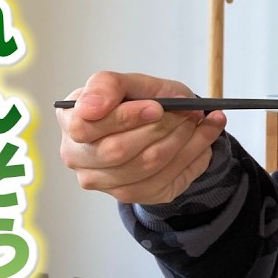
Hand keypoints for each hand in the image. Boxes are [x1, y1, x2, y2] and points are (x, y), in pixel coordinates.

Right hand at [57, 71, 227, 204]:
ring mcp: (106, 183)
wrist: (165, 122)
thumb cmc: (139, 100)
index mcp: (72, 123)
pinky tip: (206, 135)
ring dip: (182, 140)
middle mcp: (80, 159)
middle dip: (160, 128)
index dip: (123, 118)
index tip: (157, 107)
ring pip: (148, 167)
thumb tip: (90, 107)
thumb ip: (106, 85)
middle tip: (189, 110)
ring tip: (200, 119)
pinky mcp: (137, 195)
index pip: (86, 128)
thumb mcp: (128, 82)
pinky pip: (168, 180)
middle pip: (118, 151)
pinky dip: (194, 155)